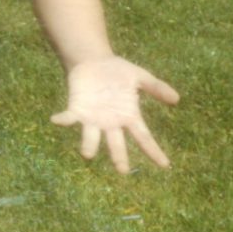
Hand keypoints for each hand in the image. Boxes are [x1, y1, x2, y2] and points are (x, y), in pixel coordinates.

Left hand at [51, 56, 177, 173]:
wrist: (93, 61)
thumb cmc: (118, 71)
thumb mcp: (140, 77)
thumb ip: (156, 87)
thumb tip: (176, 99)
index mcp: (129, 116)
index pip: (143, 137)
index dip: (154, 151)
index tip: (165, 165)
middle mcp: (111, 123)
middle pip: (116, 144)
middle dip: (118, 156)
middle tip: (122, 170)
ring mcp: (93, 119)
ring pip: (91, 137)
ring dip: (88, 145)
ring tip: (87, 154)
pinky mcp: (77, 109)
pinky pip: (69, 117)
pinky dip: (63, 119)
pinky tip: (56, 120)